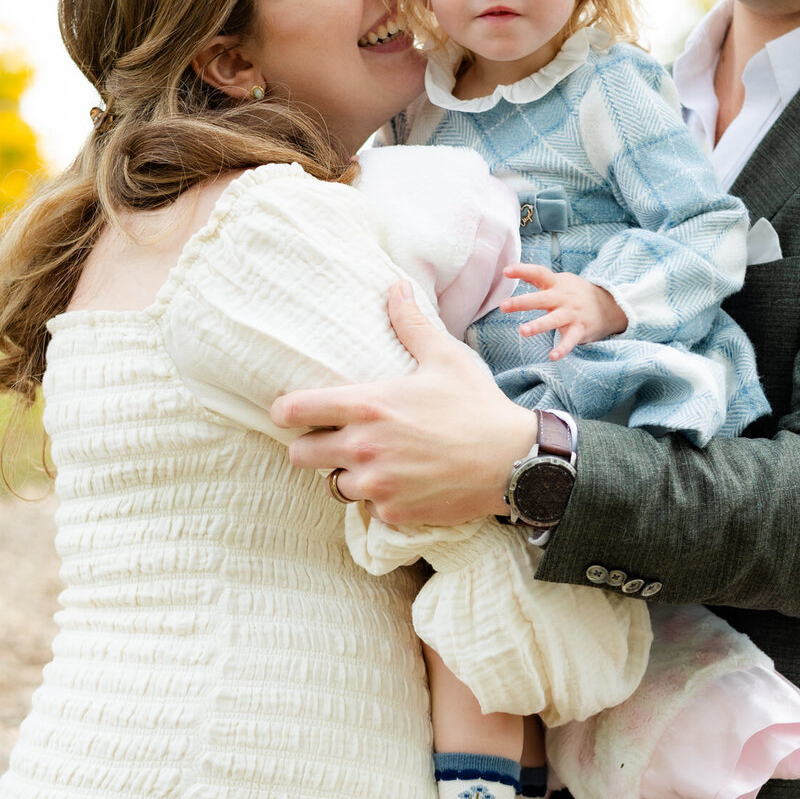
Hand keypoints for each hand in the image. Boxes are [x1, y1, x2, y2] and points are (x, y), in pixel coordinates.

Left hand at [270, 282, 537, 525]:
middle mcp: (364, 447)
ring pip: (332, 484)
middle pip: (299, 455)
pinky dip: (377, 497)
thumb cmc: (478, 406)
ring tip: (371, 462)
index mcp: (369, 405)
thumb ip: (412, 325)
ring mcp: (377, 483)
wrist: (513, 461)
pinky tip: (400, 482)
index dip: (286, 412)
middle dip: (312, 447)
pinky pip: (366, 507)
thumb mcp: (446, 358)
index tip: (292, 412)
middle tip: (335, 440)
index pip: (295, 411)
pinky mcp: (393, 511)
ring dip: (345, 474)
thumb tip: (397, 287)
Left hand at [501, 264, 627, 359]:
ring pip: (553, 320)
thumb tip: (509, 270)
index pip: (539, 273)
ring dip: (538, 325)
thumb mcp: (560, 281)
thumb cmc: (576, 293)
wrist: (610, 306)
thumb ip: (538, 278)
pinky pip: (570, 341)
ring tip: (523, 331)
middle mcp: (563, 298)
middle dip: (522, 302)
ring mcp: (571, 314)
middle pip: (541, 299)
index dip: (523, 271)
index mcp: (556, 284)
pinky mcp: (579, 330)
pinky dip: (562, 349)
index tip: (506, 271)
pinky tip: (552, 356)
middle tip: (503, 306)